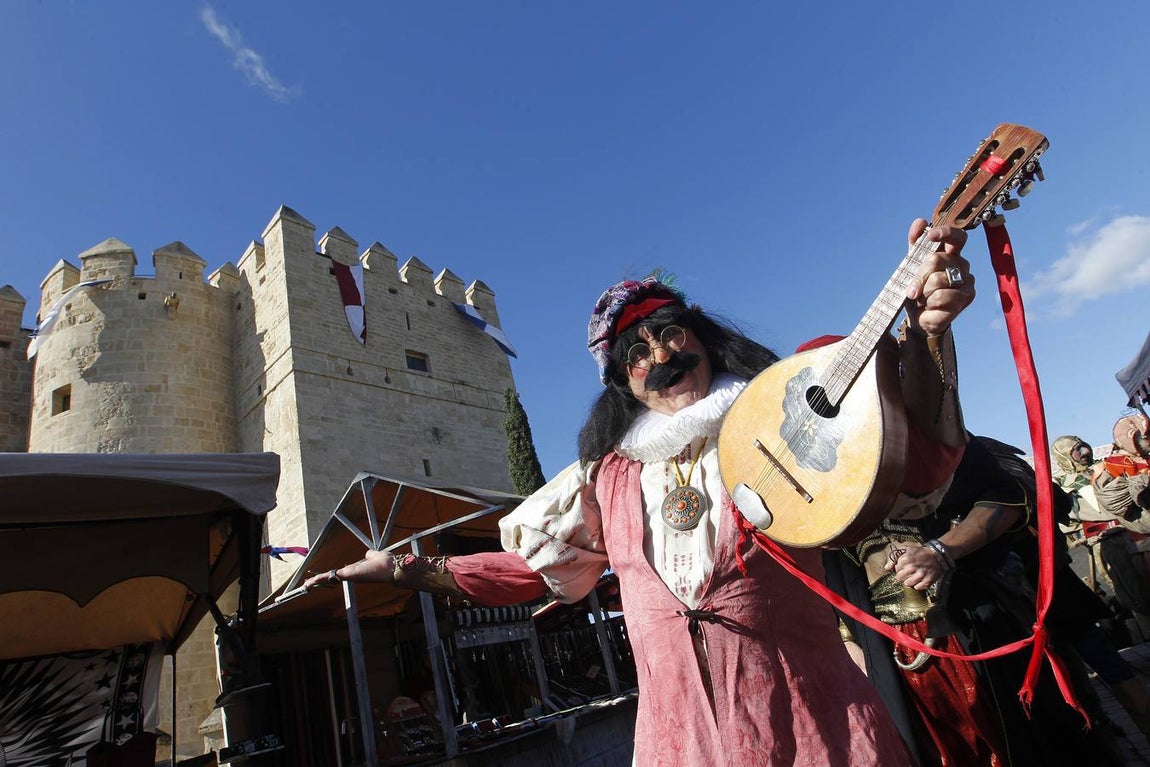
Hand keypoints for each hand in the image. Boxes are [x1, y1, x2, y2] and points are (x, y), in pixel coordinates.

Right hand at [303, 549, 396, 589]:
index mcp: (354, 571)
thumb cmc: (385, 563)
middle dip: (318, 581)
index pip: (337, 574)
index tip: (320, 578)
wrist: (391, 567)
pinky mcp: (348, 575)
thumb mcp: (374, 556)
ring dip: (316, 581)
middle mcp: (350, 575)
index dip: (328, 576)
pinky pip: (330, 576)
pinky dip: (320, 579)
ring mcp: (348, 576)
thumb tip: (368, 554)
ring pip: (328, 579)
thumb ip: (370, 556)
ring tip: (305, 585)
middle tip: (307, 585)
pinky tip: (310, 583)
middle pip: (330, 579)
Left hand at [886, 543, 943, 590]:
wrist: (937, 555)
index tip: (905, 567)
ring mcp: (920, 575)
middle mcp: (912, 568)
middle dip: (903, 577)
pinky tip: (920, 580)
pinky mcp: (927, 581)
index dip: (900, 570)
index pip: (896, 571)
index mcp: (905, 560)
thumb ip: (894, 558)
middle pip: (900, 579)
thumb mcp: (906, 550)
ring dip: (910, 582)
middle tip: (908, 573)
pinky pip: (917, 588)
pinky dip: (918, 585)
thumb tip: (886, 568)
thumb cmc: (920, 552)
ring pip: (907, 584)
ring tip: (914, 577)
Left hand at [905, 219, 973, 335]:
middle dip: (918, 276)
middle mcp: (962, 265)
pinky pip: (941, 297)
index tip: (931, 235)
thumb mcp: (912, 267)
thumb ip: (916, 245)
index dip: (945, 233)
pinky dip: (929, 303)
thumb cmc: (918, 290)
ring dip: (923, 292)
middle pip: (936, 260)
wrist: (919, 317)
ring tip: (924, 298)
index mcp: (952, 254)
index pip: (957, 237)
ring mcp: (967, 282)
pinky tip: (931, 306)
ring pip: (937, 280)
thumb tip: (920, 222)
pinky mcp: (966, 299)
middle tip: (912, 289)